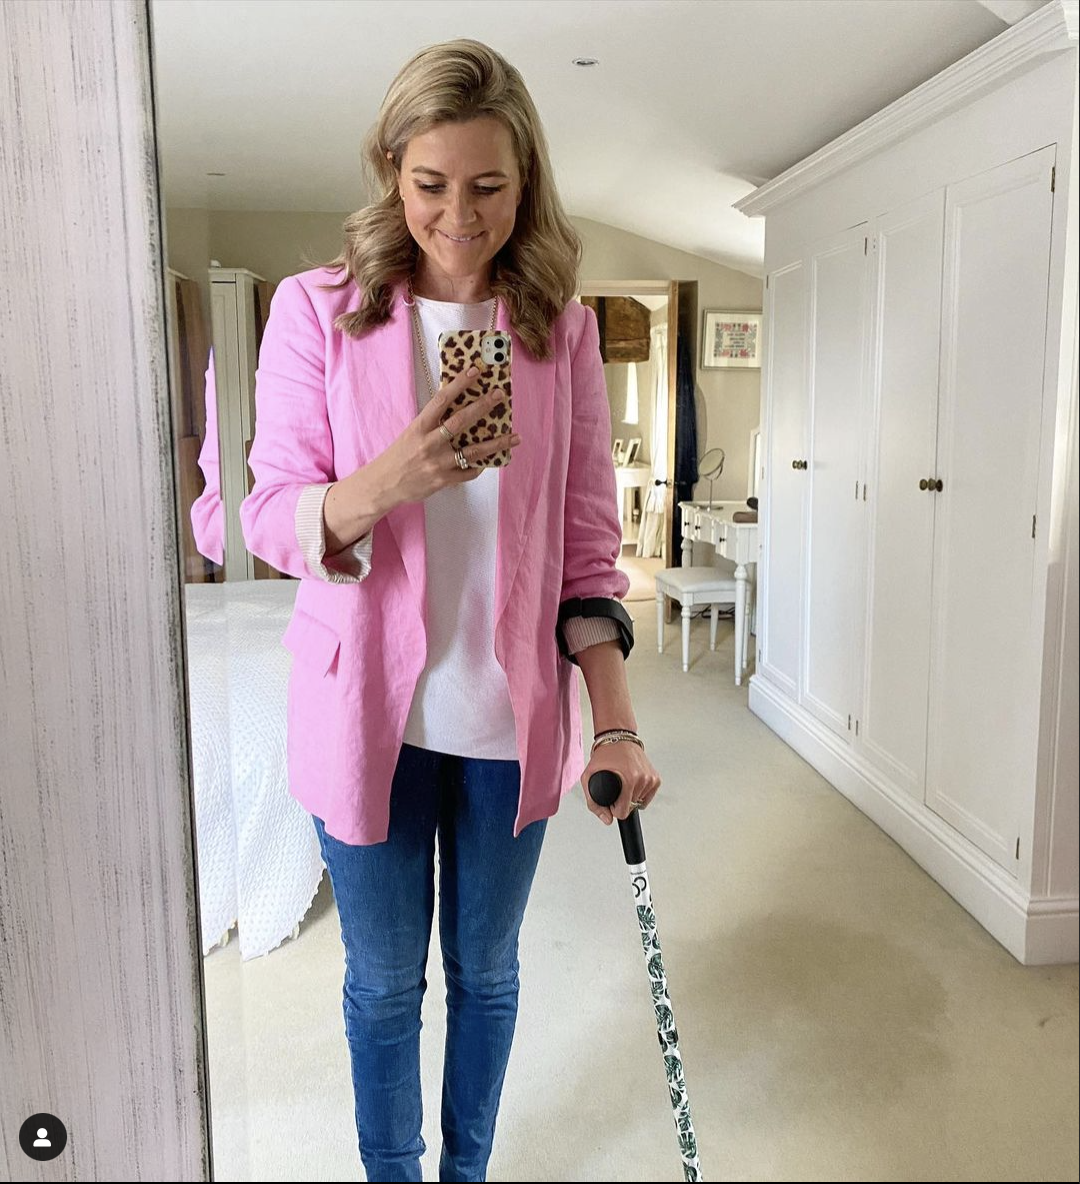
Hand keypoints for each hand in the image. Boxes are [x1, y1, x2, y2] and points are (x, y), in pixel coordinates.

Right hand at [385, 364, 521, 503]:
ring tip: (515, 437)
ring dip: (497, 443)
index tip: (475, 371)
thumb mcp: (411, 433)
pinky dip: (479, 466)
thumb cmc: (399, 455)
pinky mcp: (443, 480)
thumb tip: (458, 407)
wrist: (383, 484)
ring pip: (473, 451)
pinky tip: (488, 460)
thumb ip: (432, 423)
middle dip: (483, 406)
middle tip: (499, 396)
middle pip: (461, 421)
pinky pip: (468, 472)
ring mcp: (437, 463)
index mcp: (419, 427)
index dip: (459, 384)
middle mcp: (429, 443)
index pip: (441, 400)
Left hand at [580, 740, 661, 825]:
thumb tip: (607, 820)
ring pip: (639, 803)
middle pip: (631, 808)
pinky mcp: (656, 778)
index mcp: (629, 780)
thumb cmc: (604, 755)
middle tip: (616, 786)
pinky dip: (639, 793)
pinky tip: (632, 782)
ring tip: (623, 781)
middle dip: (622, 801)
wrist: (618, 737)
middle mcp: (642, 779)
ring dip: (630, 796)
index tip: (611, 799)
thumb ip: (594, 803)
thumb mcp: (588, 777)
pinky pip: (647, 796)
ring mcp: (650, 778)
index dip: (613, 809)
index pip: (623, 812)